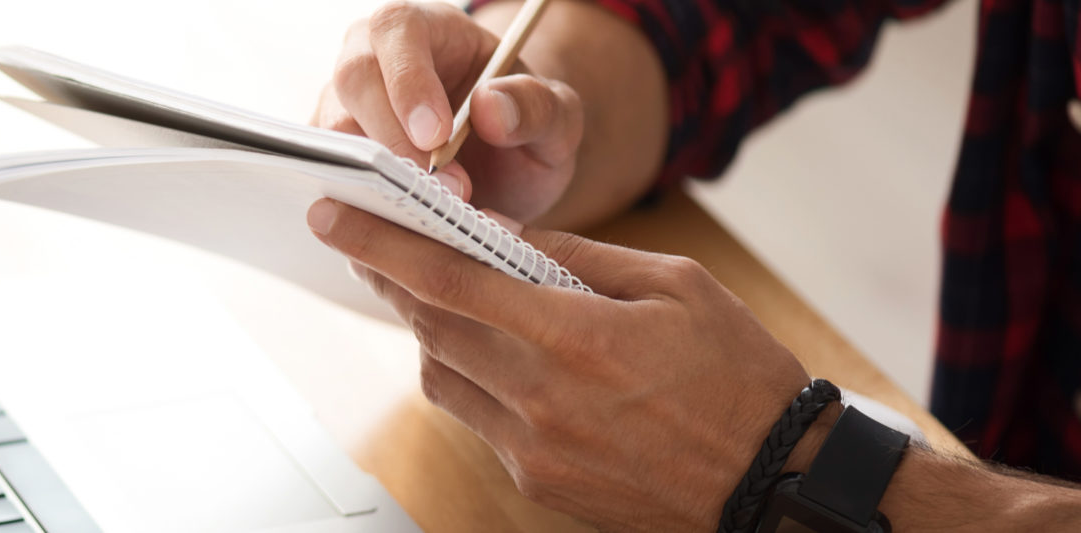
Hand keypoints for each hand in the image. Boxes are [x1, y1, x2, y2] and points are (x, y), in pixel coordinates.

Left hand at [305, 198, 812, 529]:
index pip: (449, 281)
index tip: (335, 218)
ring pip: (439, 375)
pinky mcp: (534, 481)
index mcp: (577, 337)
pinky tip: (490, 355)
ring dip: (429, 330)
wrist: (772, 479)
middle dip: (391, 280)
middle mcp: (542, 397)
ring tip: (438, 296)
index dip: (381, 246)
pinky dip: (465, 377)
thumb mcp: (671, 286)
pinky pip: (472, 418)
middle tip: (371, 246)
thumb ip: (577, 258)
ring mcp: (533, 447)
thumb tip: (501, 233)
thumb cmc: (735, 376)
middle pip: (430, 326)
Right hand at [311, 1, 583, 221]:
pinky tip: (411, 235)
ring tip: (437, 218)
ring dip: (380, 183)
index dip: (409, 81)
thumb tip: (489, 107)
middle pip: (353, 81)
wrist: (505, 172)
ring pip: (333, 137)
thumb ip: (537, 107)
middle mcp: (371, 60)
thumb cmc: (525, 130)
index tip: (437, 136)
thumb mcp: (556, 117)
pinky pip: (332, 184)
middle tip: (446, 189)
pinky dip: (368, 214)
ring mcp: (345, 110)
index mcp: (424, 29)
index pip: (398, 32)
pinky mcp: (337, 161)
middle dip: (393, 140)